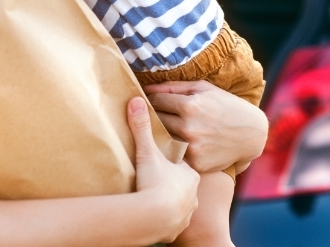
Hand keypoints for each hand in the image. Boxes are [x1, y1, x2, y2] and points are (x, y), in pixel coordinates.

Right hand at [128, 97, 198, 242]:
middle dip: (174, 182)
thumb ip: (142, 127)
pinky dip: (168, 217)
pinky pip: (175, 221)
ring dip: (172, 201)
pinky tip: (159, 215)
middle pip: (183, 185)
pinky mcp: (178, 228)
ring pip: (182, 202)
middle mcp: (193, 192)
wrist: (154, 218)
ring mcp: (188, 211)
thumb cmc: (154, 183)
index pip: (183, 163)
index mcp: (190, 172)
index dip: (173, 162)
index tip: (163, 159)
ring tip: (158, 197)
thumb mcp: (147, 153)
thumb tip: (136, 101)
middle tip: (159, 177)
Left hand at [145, 80, 267, 173]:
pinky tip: (182, 144)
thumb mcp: (204, 89)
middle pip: (157, 120)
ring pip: (163, 139)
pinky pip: (176, 155)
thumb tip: (147, 88)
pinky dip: (176, 149)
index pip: (156, 101)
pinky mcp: (196, 163)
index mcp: (190, 105)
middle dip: (154, 116)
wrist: (252, 134)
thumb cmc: (226, 106)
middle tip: (154, 115)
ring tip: (168, 128)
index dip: (151, 100)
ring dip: (163, 133)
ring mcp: (192, 147)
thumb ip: (174, 86)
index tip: (150, 101)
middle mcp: (189, 127)